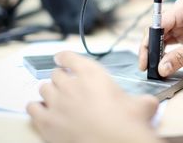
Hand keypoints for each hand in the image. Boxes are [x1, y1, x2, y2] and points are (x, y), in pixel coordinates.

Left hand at [27, 51, 160, 142]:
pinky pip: (32, 108)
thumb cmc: (128, 124)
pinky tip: (42, 111)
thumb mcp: (142, 106)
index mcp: (92, 74)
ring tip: (55, 99)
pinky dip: (37, 108)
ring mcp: (57, 103)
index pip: (69, 57)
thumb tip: (149, 103)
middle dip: (60, 78)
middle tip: (66, 86)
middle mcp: (71, 84)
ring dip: (49, 92)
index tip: (61, 59)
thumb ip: (142, 100)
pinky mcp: (46, 122)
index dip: (64, 58)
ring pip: (43, 89)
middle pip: (55, 74)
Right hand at [139, 0, 182, 76]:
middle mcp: (182, 12)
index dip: (148, 43)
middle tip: (147, 68)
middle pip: (158, 31)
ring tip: (153, 69)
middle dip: (151, 49)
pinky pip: (174, 42)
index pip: (157, 25)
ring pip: (164, 37)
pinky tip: (165, 63)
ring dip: (159, 52)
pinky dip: (169, 53)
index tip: (144, 61)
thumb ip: (182, 56)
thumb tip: (162, 68)